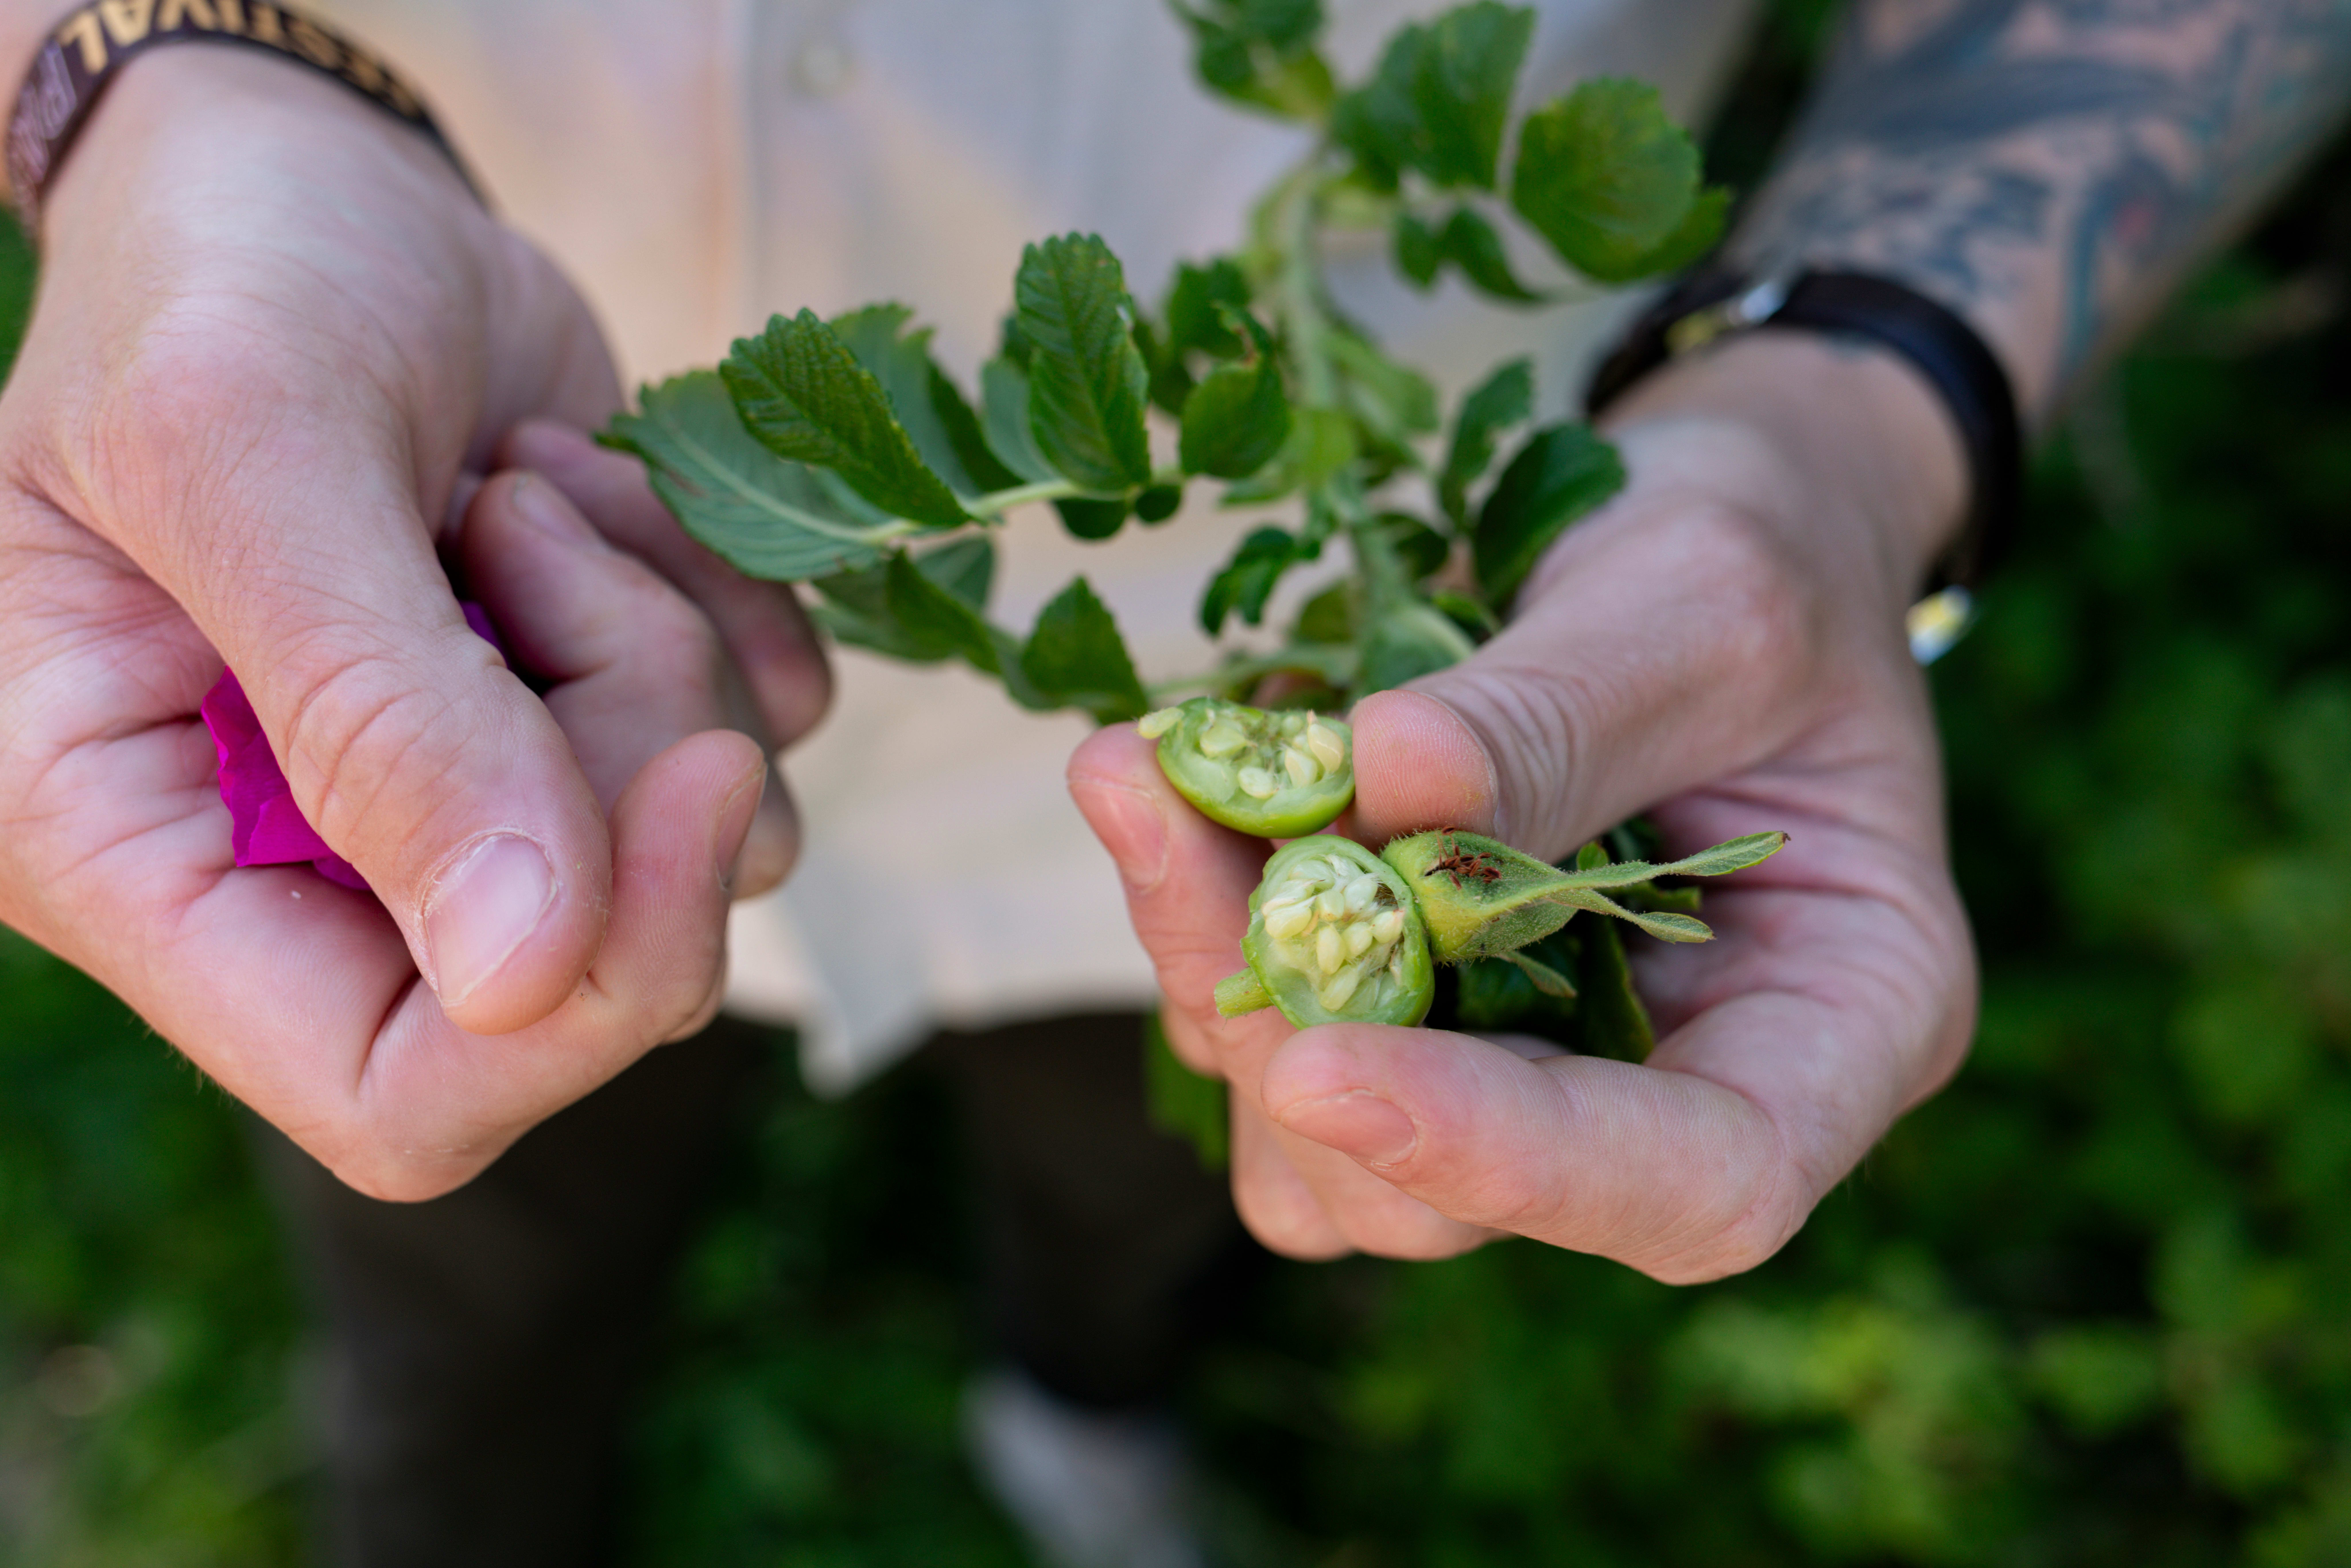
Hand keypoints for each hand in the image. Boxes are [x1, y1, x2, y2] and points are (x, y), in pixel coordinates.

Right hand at [0, 48, 826, 1197]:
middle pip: (591, 981)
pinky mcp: (612, 714)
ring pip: (720, 848)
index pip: (398, 1093)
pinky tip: (582, 487)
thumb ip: (373, 718)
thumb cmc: (219, 275)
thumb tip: (527, 973)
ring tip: (517, 491)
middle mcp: (320, 873)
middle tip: (534, 535)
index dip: (570, 1001)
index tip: (689, 779)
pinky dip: (716, 598)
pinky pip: (773, 729)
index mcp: (143, 856)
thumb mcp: (242, 452)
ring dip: (663, 648)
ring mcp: (492, 802)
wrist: (307, 183)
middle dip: (631, 755)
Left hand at [1071, 332, 1978, 1277]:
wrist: (1714, 524)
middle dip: (1292, 1042)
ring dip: (1212, 978)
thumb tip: (1383, 777)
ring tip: (1135, 778)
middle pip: (1461, 1192)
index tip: (1322, 1064)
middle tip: (1162, 827)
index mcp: (1836, 1026)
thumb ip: (1558, 718)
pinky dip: (1204, 917)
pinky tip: (1163, 776)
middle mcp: (1679, 1086)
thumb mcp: (1701, 605)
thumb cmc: (1770, 557)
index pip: (1695, 1188)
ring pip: (1327, 1146)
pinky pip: (1280, 1035)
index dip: (1505, 1161)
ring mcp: (1528, 1061)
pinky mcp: (1414, 1008)